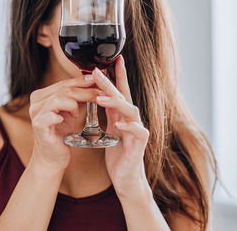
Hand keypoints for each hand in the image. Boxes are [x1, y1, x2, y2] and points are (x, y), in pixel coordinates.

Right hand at [29, 75, 101, 171]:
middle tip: (102, 93)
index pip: (65, 83)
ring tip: (81, 111)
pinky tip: (65, 119)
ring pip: (59, 99)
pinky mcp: (38, 126)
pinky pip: (50, 116)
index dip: (82, 81)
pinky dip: (60, 115)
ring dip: (75, 104)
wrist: (52, 158)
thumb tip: (95, 83)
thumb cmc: (61, 134)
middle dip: (85, 91)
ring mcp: (36, 113)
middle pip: (64, 90)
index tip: (99, 80)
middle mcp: (36, 102)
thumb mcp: (71, 112)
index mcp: (42, 95)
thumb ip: (78, 98)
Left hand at [93, 55, 150, 197]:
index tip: (112, 59)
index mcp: (122, 116)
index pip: (120, 91)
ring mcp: (137, 130)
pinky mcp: (139, 144)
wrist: (126, 177)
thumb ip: (109, 114)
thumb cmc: (119, 154)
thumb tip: (100, 96)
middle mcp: (131, 119)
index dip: (117, 75)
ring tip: (101, 97)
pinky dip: (130, 126)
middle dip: (110, 82)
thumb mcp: (111, 130)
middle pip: (122, 96)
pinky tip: (121, 123)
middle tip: (97, 70)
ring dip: (116, 102)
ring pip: (130, 110)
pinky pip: (138, 131)